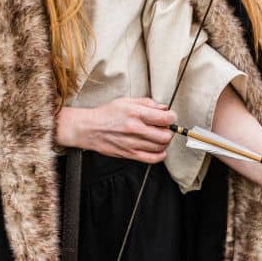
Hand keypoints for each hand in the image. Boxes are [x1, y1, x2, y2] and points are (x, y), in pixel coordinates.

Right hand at [57, 97, 177, 162]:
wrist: (89, 128)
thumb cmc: (106, 114)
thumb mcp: (126, 101)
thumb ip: (147, 103)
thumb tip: (163, 108)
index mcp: (135, 113)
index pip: (164, 118)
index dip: (172, 117)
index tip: (171, 117)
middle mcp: (135, 129)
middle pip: (165, 135)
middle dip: (169, 131)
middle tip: (165, 127)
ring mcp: (133, 143)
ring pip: (160, 147)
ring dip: (164, 142)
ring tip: (159, 136)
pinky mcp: (130, 154)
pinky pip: (152, 159)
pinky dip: (160, 155)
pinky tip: (158, 149)